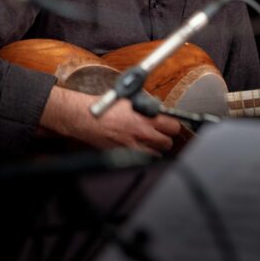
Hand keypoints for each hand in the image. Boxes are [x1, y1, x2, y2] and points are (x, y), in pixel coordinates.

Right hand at [40, 86, 180, 154]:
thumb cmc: (106, 107)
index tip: (170, 125)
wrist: (86, 118)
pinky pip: (143, 160)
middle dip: (166, 138)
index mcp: (145, 117)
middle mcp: (142, 133)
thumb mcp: (130, 100)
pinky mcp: (124, 155)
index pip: (173, 125)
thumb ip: (146, 106)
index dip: (173, 125)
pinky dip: (145, 156)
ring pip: (157, 154)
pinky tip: (141, 150)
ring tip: (152, 143)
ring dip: (156, 149)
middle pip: (167, 142)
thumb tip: (158, 109)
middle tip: (162, 134)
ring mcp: (134, 146)